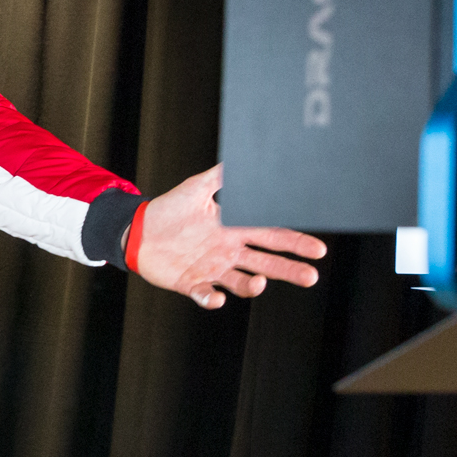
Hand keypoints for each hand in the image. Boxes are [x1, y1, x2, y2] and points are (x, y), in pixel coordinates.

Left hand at [134, 163, 326, 308]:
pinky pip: (206, 295)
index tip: (318, 250)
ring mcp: (212, 270)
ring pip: (241, 282)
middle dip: (290, 270)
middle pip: (267, 264)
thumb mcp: (197, 187)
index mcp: (235, 230)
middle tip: (311, 277)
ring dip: (252, 286)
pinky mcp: (191, 283)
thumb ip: (221, 176)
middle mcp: (229, 253)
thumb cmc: (170, 208)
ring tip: (259, 282)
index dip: (296, 244)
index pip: (273, 237)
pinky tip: (217, 297)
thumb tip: (241, 158)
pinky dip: (212, 298)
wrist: (138, 229)